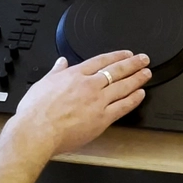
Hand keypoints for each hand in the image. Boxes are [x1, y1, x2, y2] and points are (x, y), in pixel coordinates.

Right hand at [4, 51, 150, 157]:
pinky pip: (122, 106)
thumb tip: (60, 61)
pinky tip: (141, 94)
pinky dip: (133, 99)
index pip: (101, 61)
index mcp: (74, 75)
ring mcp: (97, 101)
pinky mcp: (102, 118)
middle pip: (116, 70)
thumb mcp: (43, 82)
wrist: (38, 129)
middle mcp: (89, 85)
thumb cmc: (36, 110)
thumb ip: (55, 71)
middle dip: (132, 63)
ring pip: (123, 86)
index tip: (126, 54)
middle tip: (143, 59)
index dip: (116, 56)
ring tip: (146, 73)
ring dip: (137, 79)